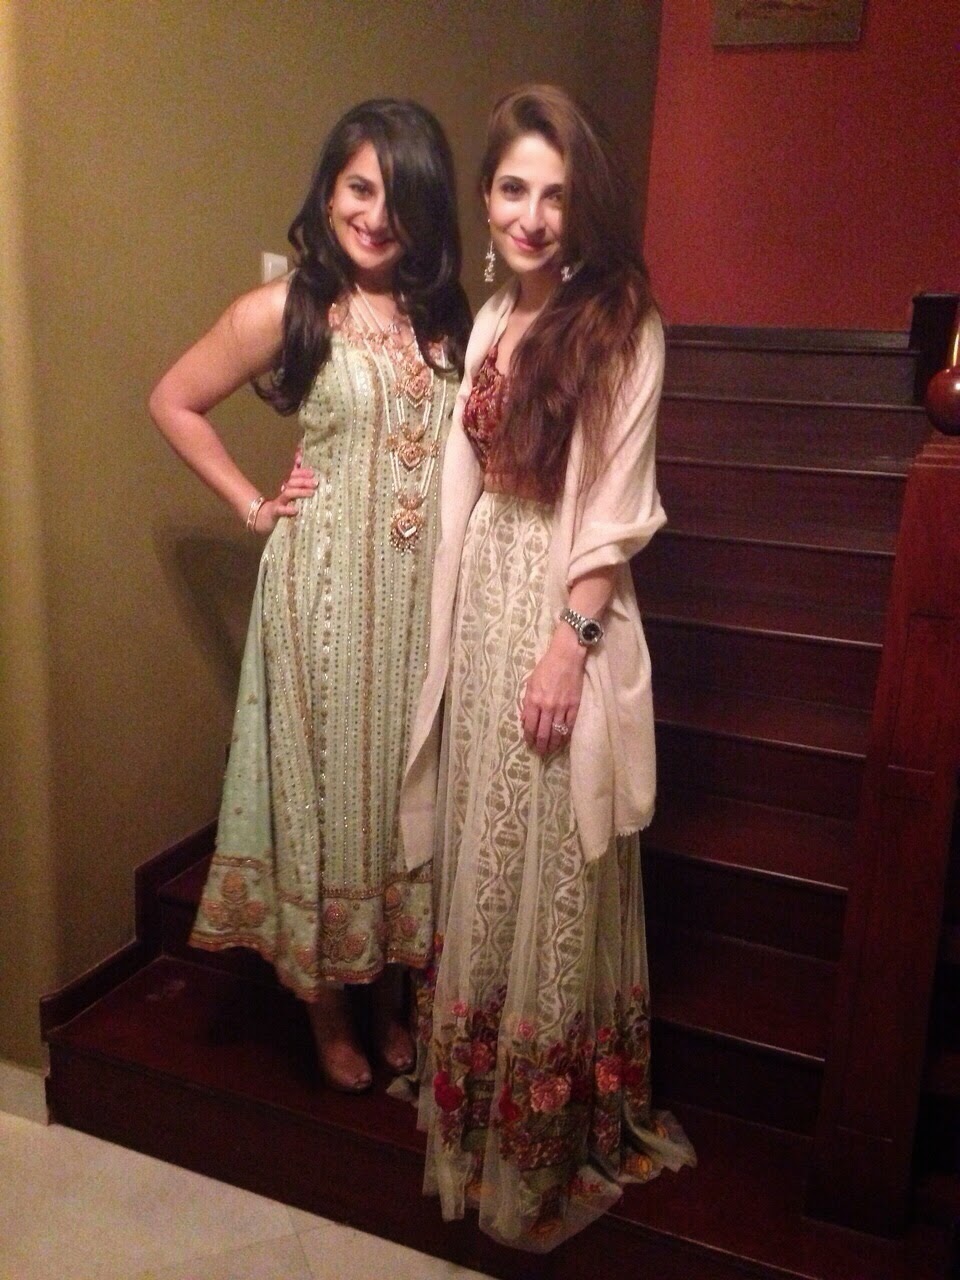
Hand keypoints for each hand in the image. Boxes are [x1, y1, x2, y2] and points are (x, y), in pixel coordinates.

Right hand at [253, 447, 316, 532]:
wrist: (260, 518)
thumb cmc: (278, 503)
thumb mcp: (287, 491)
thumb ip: (295, 476)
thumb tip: (299, 458)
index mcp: (284, 485)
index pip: (292, 475)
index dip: (302, 472)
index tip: (312, 473)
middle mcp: (280, 491)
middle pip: (291, 482)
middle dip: (303, 481)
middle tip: (315, 482)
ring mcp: (277, 501)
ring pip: (288, 494)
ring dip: (300, 492)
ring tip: (312, 493)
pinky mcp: (273, 512)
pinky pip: (281, 510)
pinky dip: (287, 510)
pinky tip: (295, 510)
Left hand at [520, 627, 585, 755]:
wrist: (567, 657)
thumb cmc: (546, 667)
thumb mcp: (530, 683)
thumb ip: (527, 703)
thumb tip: (525, 720)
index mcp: (534, 700)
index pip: (530, 726)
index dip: (529, 738)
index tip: (529, 743)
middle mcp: (547, 707)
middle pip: (543, 733)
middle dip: (541, 746)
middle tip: (540, 752)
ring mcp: (562, 708)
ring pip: (557, 733)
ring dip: (553, 744)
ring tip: (550, 749)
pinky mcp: (574, 706)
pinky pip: (569, 726)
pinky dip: (565, 735)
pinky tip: (562, 740)